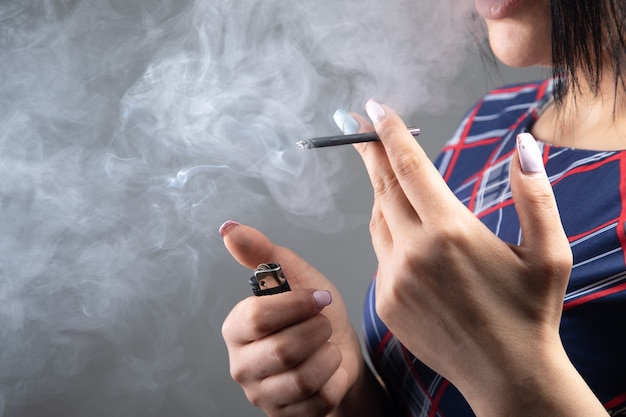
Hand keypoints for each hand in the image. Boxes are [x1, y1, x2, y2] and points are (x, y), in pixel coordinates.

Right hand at [220, 223, 362, 416]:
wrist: (340, 352)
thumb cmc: (315, 314)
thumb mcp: (296, 276)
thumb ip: (262, 252)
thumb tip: (228, 229)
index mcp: (236, 327)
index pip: (258, 317)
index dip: (297, 305)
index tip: (320, 298)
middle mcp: (241, 364)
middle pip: (282, 350)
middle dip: (316, 331)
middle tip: (324, 324)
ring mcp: (261, 394)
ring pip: (302, 377)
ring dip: (328, 355)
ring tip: (327, 344)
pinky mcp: (285, 416)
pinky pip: (318, 399)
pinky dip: (334, 379)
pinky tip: (329, 369)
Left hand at [351, 100, 607, 415]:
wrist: (507, 374)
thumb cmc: (531, 312)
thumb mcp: (549, 252)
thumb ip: (534, 194)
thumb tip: (525, 146)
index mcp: (451, 231)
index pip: (409, 167)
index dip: (389, 133)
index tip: (373, 109)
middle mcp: (413, 251)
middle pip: (383, 188)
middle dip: (371, 153)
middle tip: (358, 128)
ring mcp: (393, 278)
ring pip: (378, 221)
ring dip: (383, 196)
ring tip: (393, 179)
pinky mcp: (384, 301)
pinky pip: (379, 255)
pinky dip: (389, 236)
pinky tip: (410, 238)